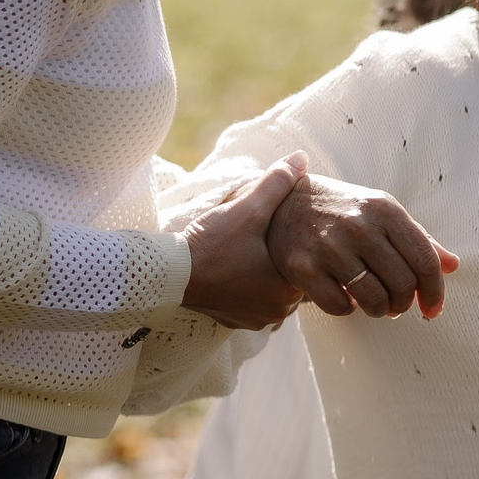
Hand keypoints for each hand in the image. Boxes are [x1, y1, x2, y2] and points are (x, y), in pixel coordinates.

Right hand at [180, 156, 308, 330]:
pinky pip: (253, 301)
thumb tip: (301, 157)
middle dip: (284, 260)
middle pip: (293, 281)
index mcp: (288, 291)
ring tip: (255, 250)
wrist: (167, 273)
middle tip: (272, 238)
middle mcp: (277, 312)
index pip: (311, 268)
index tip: (289, 230)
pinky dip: (249, 285)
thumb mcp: (247, 209)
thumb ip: (277, 183)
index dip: (300, 246)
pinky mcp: (234, 321)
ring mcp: (255, 320)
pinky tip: (239, 266)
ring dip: (267, 274)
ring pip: (273, 292)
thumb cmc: (211, 244)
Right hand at [266, 175, 457, 319]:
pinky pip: (341, 307)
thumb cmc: (343, 210)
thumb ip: (418, 239)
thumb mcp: (381, 213)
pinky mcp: (303, 267)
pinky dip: (349, 309)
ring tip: (377, 304)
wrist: (283, 203)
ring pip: (375, 300)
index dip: (435, 292)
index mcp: (385, 210)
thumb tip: (452, 265)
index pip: (425, 261)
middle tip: (398, 305)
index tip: (433, 308)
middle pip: (403, 284)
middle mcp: (359, 226)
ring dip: (381, 310)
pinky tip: (346, 297)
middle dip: (406, 303)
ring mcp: (329, 247)